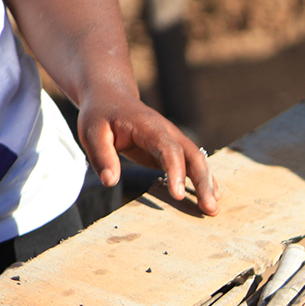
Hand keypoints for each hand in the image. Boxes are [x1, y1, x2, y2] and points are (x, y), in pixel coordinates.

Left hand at [77, 95, 219, 215]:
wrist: (112, 97)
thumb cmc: (101, 115)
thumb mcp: (92, 132)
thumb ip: (101, 156)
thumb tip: (110, 182)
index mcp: (149, 127)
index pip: (169, 149)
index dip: (176, 172)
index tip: (178, 194)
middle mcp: (168, 132)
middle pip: (194, 156)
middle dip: (203, 182)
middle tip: (210, 208)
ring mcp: (173, 140)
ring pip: (198, 160)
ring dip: (207, 184)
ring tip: (213, 208)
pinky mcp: (172, 149)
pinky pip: (192, 164)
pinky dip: (203, 179)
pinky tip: (211, 195)